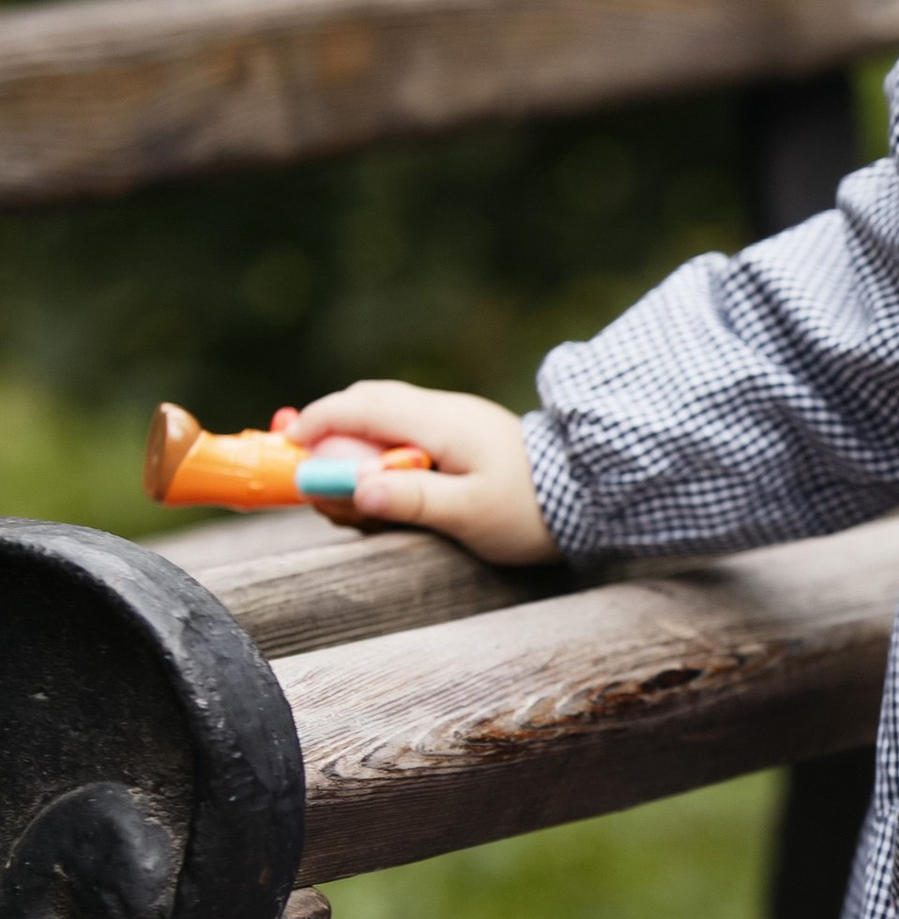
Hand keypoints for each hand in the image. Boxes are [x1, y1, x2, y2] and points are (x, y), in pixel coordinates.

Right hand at [288, 380, 558, 562]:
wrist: (592, 495)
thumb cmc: (532, 509)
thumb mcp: (468, 513)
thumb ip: (410, 500)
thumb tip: (351, 491)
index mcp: (439, 421)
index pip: (360, 407)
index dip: (316, 424)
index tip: (287, 450)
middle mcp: (442, 410)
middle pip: (367, 405)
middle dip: (329, 433)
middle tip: (309, 473)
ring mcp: (454, 419)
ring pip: (385, 417)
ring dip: (355, 444)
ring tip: (346, 490)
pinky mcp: (464, 434)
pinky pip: (407, 432)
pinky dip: (381, 451)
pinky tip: (384, 485)